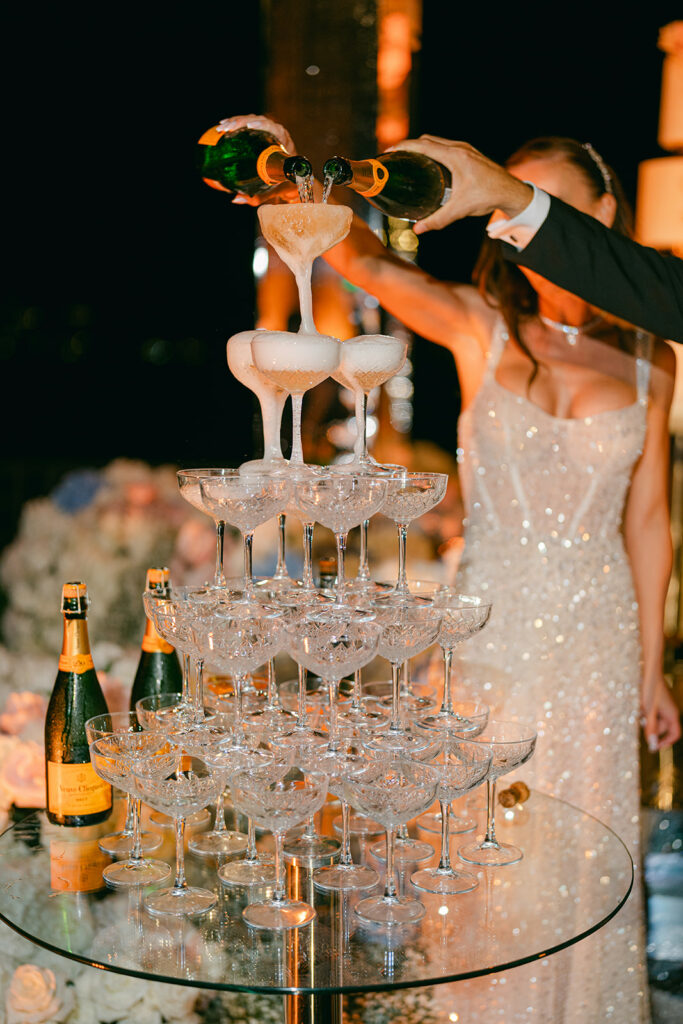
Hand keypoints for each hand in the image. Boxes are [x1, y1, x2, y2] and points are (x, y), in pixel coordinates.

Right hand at [213, 114, 299, 206]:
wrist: (290, 180)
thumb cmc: (284, 184)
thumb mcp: (272, 191)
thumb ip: (257, 196)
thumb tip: (236, 198)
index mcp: (283, 142)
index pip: (273, 128)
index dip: (261, 124)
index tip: (249, 126)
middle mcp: (276, 134)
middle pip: (258, 120)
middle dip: (240, 122)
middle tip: (226, 129)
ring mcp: (267, 131)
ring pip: (250, 120)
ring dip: (234, 122)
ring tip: (220, 129)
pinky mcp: (259, 133)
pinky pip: (246, 125)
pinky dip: (234, 125)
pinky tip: (221, 129)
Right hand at [387, 136, 532, 233]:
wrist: (511, 192)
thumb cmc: (488, 197)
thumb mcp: (460, 210)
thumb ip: (438, 219)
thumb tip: (418, 229)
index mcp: (455, 156)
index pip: (423, 146)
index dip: (403, 147)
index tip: (389, 151)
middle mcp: (459, 148)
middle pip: (427, 140)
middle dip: (409, 145)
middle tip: (396, 157)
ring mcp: (466, 149)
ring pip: (437, 142)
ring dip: (422, 147)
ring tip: (409, 159)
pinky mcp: (470, 153)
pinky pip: (446, 146)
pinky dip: (433, 150)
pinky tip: (430, 164)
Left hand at [642, 677, 680, 751]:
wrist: (649, 670)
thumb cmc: (650, 689)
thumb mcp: (648, 710)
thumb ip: (651, 728)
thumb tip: (652, 746)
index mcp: (672, 715)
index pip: (674, 734)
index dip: (665, 742)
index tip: (654, 746)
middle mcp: (670, 711)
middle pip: (663, 728)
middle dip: (652, 729)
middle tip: (641, 723)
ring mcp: (664, 705)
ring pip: (656, 719)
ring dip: (647, 720)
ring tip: (639, 712)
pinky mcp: (657, 701)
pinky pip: (652, 712)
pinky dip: (645, 712)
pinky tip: (638, 706)